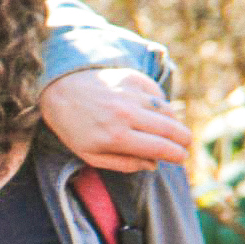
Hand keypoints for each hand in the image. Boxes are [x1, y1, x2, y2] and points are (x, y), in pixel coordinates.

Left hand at [40, 68, 192, 172]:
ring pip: (167, 110)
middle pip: (170, 129)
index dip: (177, 155)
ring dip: (174, 123)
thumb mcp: (91, 155)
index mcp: (116, 137)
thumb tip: (153, 165)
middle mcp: (126, 114)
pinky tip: (155, 112)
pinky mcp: (131, 78)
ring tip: (172, 131)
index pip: (161, 148)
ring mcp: (129, 94)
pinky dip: (161, 104)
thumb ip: (123, 164)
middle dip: (184, 140)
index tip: (182, 158)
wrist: (59, 90)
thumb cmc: (74, 127)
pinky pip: (157, 94)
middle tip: (185, 145)